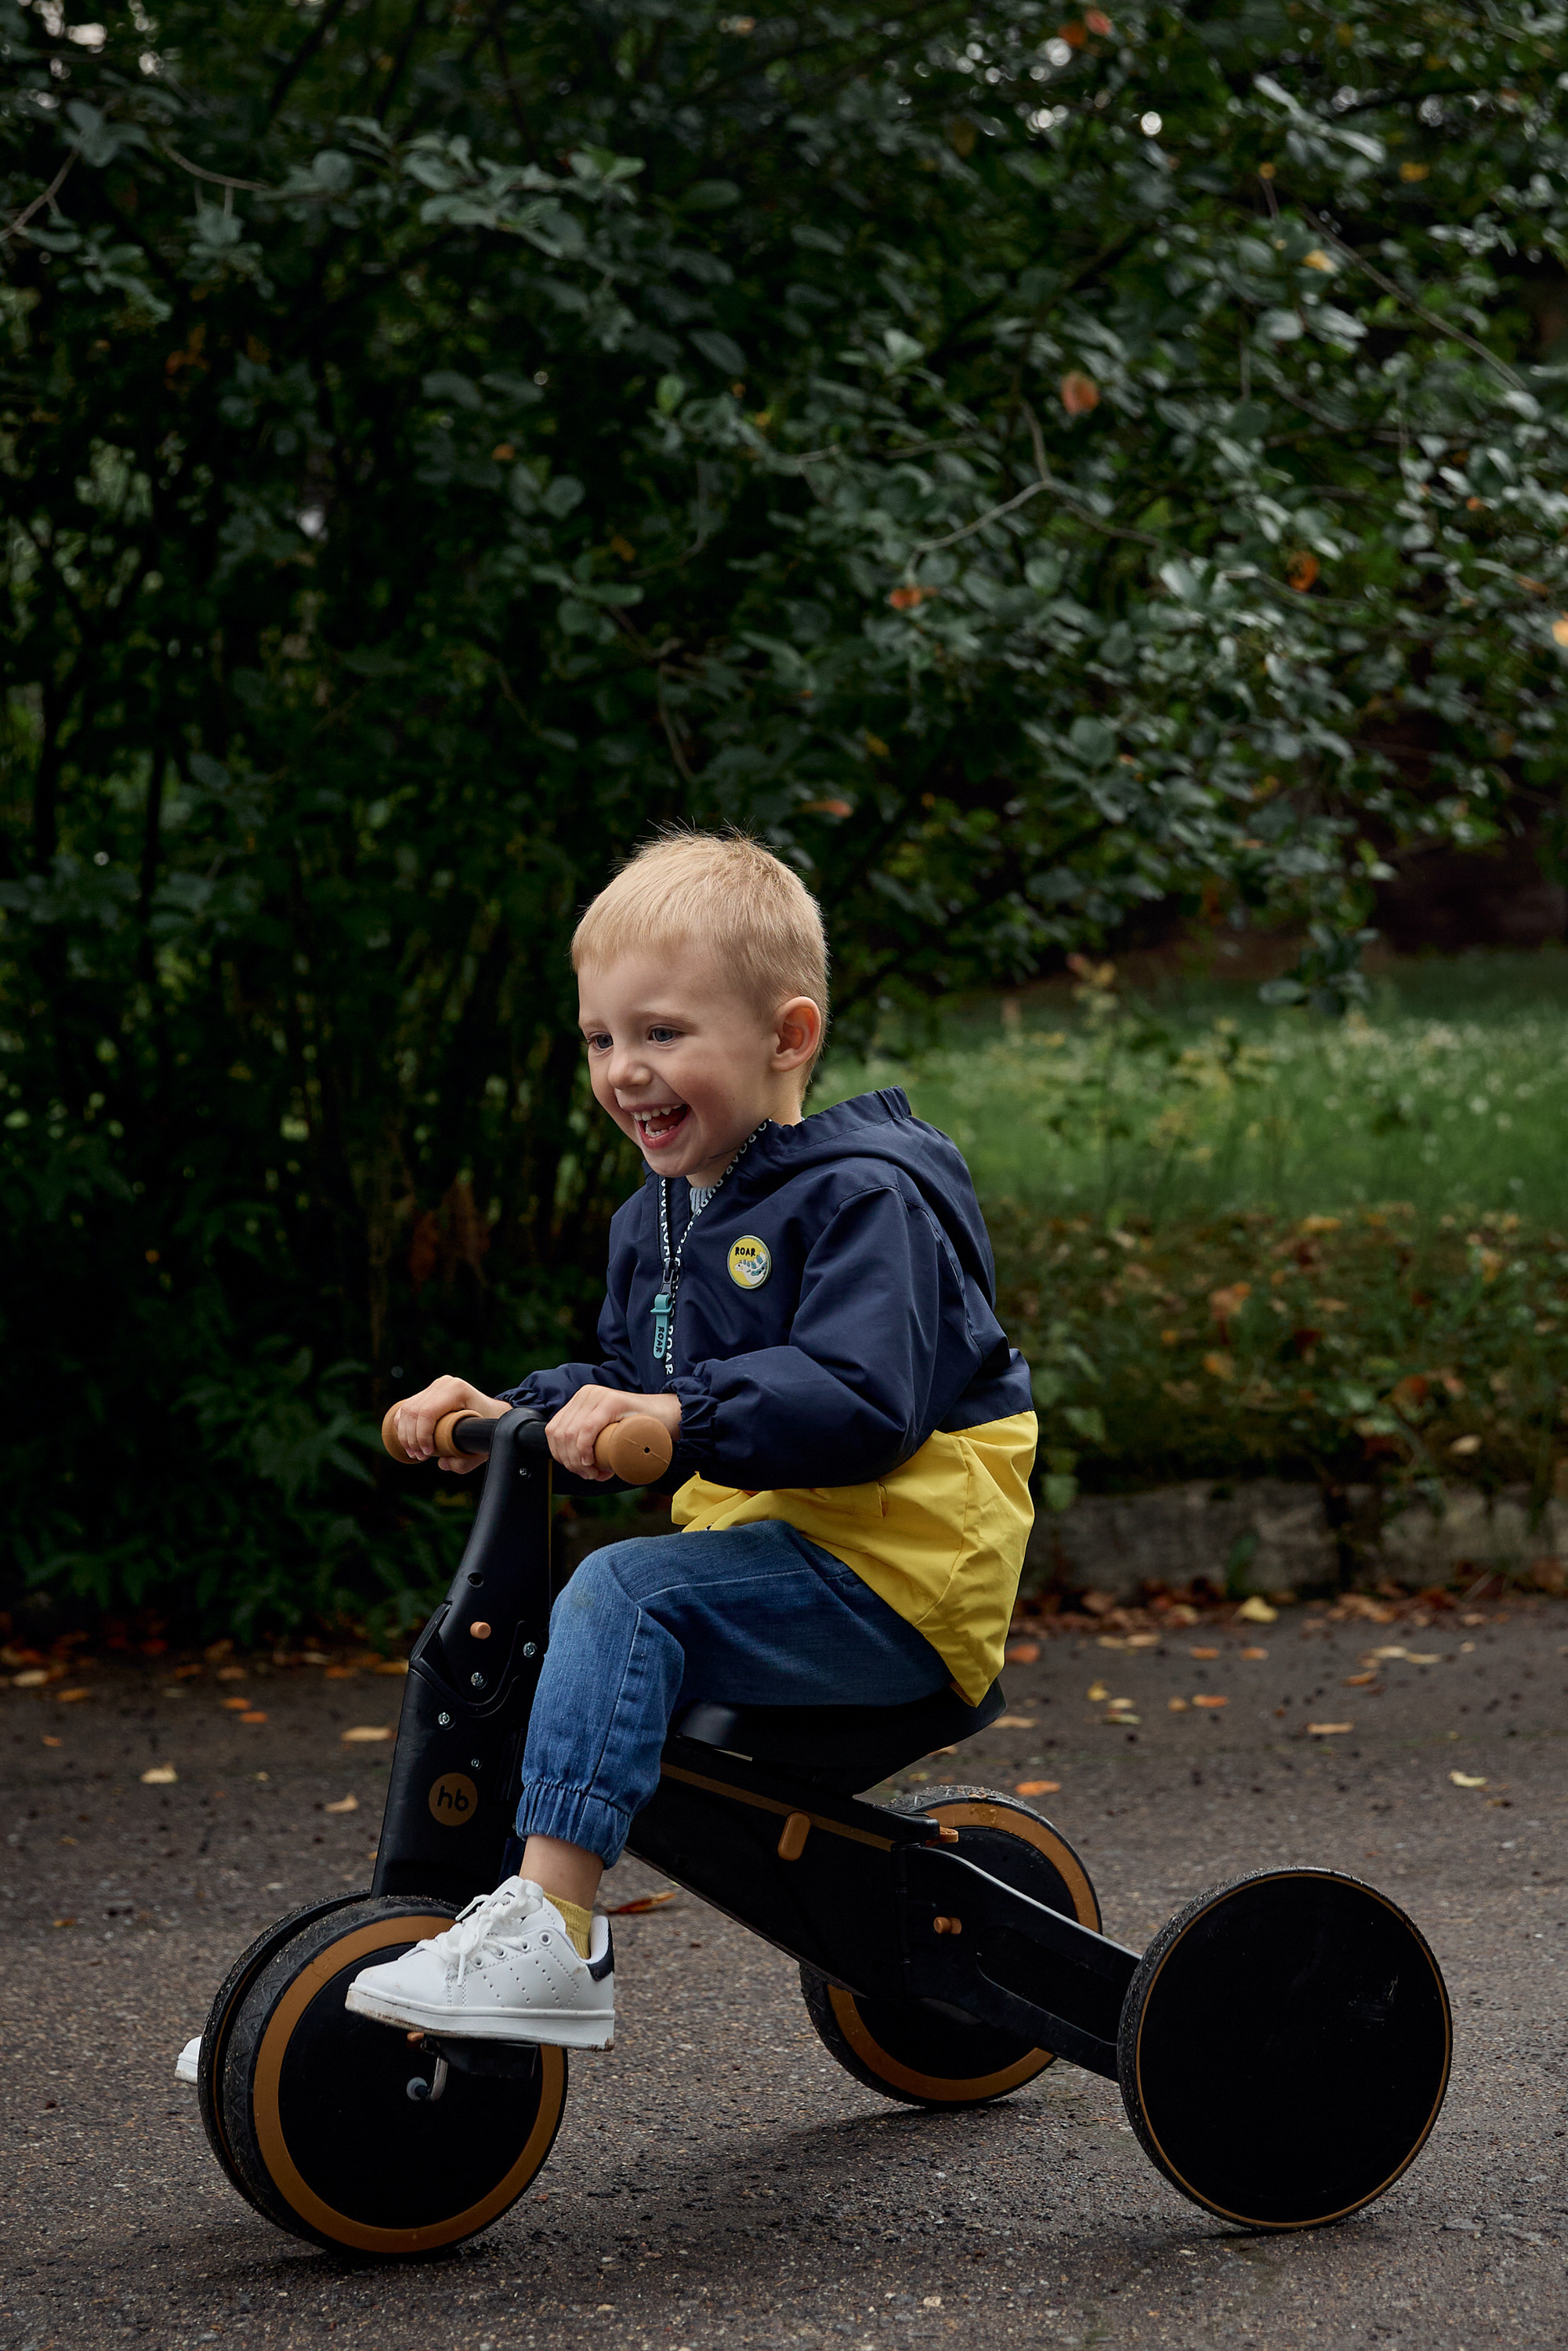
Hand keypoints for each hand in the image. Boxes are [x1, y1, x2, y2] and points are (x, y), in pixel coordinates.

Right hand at [389, 1375, 508, 1473]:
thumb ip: (464, 1462)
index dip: (422, 1436)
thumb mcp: (481, 1446)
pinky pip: (406, 1409)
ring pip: (406, 1411)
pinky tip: (409, 1442)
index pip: (427, 1412)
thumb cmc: (489, 1428)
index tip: (427, 1454)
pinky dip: (403, 1427)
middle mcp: (443, 1384)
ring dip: (405, 1435)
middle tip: (420, 1457)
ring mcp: (434, 1387)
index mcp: (456, 1389)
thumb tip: (442, 1463)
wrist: (495, 1414)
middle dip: (412, 1438)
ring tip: (415, 1453)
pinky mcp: (427, 1394)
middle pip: (413, 1412)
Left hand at [544, 1386, 680, 1480]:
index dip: (561, 1457)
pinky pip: (587, 1429)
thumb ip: (589, 1438)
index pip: (554, 1431)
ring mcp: (597, 1395)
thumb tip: (569, 1461)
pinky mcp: (611, 1401)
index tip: (580, 1471)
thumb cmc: (639, 1429)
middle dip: (570, 1463)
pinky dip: (583, 1449)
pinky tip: (591, 1462)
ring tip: (595, 1473)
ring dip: (577, 1462)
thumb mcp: (607, 1431)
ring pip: (570, 1434)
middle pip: (560, 1434)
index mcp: (579, 1400)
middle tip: (590, 1475)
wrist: (669, 1417)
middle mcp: (585, 1394)